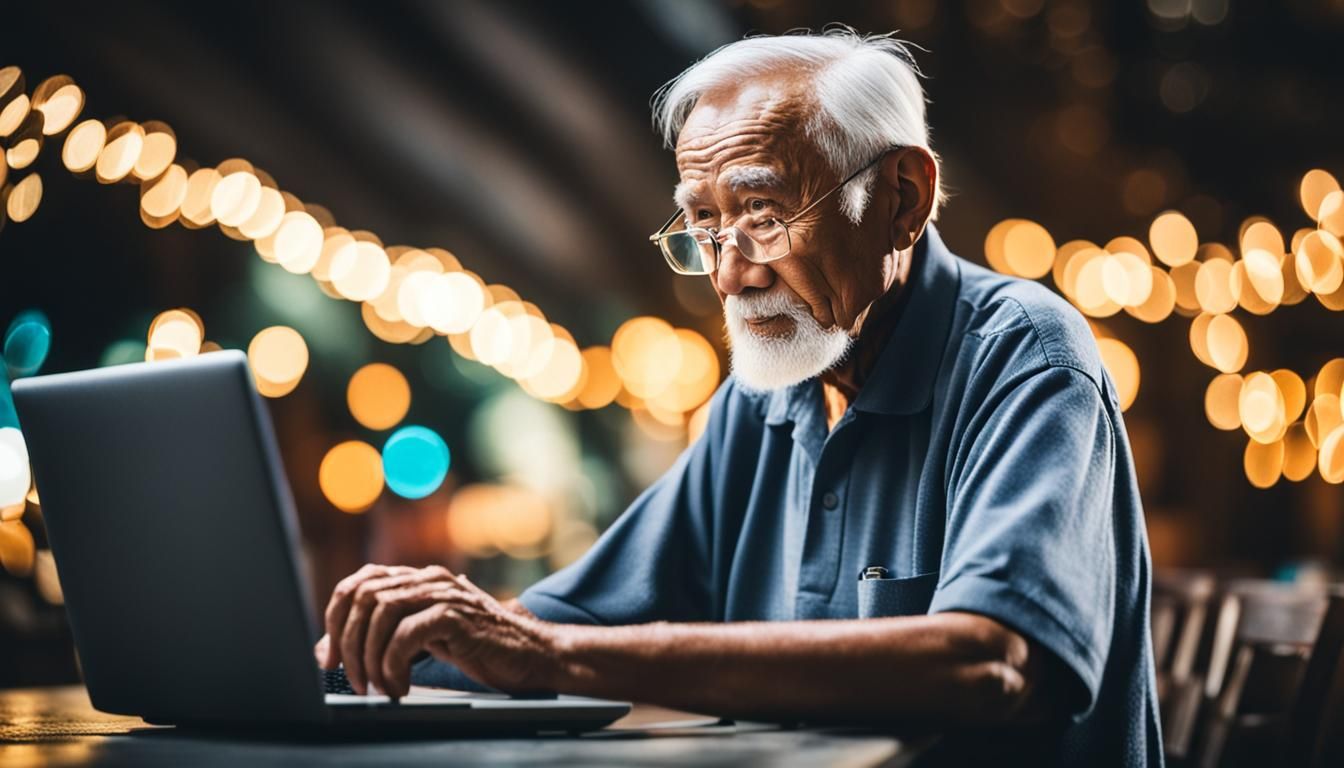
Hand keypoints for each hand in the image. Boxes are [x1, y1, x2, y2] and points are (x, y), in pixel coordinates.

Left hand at [314, 563, 558, 697]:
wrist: (532, 654)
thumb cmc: (479, 648)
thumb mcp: (424, 639)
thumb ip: (381, 637)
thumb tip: (325, 651)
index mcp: (417, 578)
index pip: (358, 583)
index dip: (334, 619)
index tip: (330, 659)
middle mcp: (428, 578)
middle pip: (363, 597)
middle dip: (348, 644)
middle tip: (355, 682)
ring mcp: (443, 593)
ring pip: (381, 612)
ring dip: (369, 657)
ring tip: (378, 687)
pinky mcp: (456, 615)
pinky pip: (407, 634)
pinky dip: (393, 665)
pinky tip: (400, 686)